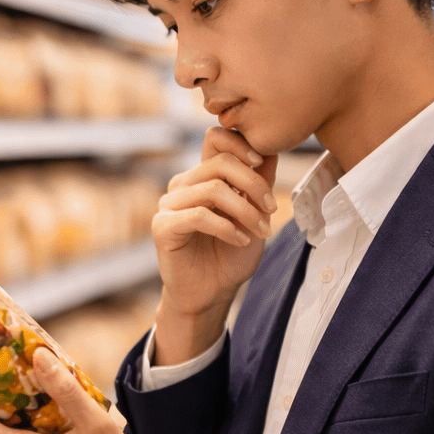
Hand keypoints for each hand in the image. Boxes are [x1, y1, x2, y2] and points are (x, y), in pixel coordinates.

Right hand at [152, 127, 277, 363]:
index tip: (262, 163)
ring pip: (212, 189)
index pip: (215, 139)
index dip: (240, 144)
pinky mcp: (162, 227)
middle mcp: (182, 186)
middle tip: (271, 209)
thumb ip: (258, 184)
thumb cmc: (230, 256)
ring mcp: (169, 205)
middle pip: (219, 163)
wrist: (211, 294)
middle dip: (253, 184)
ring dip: (245, 210)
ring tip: (260, 231)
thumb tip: (271, 150)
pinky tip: (240, 240)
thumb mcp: (254, 216)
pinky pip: (199, 215)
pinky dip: (227, 227)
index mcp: (202, 177)